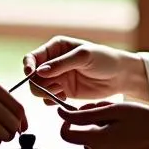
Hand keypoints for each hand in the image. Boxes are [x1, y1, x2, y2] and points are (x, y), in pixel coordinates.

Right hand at [22, 36, 148, 101]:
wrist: (120, 76)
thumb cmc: (104, 59)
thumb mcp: (83, 56)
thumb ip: (61, 64)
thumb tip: (40, 72)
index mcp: (56, 48)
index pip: (33, 57)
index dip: (28, 66)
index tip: (30, 74)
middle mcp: (53, 63)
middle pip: (32, 75)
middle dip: (38, 83)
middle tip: (53, 88)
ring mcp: (58, 78)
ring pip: (38, 88)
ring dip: (45, 93)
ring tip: (60, 92)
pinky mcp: (64, 92)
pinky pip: (48, 99)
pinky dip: (52, 101)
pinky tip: (65, 98)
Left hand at [57, 101, 148, 148]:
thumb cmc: (141, 120)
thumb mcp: (112, 110)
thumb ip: (84, 114)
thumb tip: (61, 114)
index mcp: (97, 141)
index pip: (66, 133)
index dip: (67, 120)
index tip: (76, 112)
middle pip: (80, 135)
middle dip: (89, 121)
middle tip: (108, 112)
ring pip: (89, 141)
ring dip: (97, 129)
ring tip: (117, 122)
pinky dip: (103, 140)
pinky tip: (118, 135)